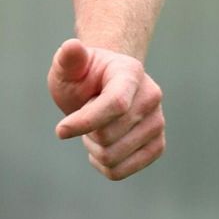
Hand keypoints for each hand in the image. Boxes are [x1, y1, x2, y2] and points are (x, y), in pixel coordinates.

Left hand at [48, 37, 166, 180]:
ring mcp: (158, 123)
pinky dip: (103, 164)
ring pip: (113, 157)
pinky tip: (101, 146)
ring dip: (93, 148)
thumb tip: (72, 47)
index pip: (116, 104)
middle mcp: (151, 97)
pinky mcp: (157, 146)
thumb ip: (68, 59)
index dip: (86, 121)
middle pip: (109, 135)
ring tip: (94, 128)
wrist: (102, 87)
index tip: (60, 130)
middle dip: (85, 131)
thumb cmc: (82, 76)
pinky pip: (120, 171)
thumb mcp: (68, 66)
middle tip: (84, 114)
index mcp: (131, 72)